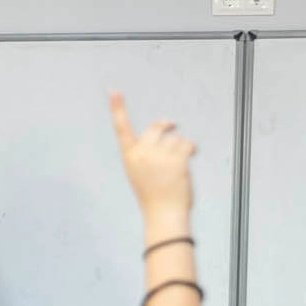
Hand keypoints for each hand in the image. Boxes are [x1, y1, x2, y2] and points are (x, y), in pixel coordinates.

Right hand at [110, 92, 194, 219]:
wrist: (163, 214)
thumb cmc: (154, 196)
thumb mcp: (142, 172)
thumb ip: (148, 152)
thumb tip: (166, 128)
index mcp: (130, 156)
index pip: (122, 128)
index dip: (118, 108)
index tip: (114, 91)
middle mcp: (142, 152)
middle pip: (157, 126)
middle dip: (167, 125)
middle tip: (173, 126)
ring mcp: (159, 155)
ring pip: (175, 139)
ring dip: (181, 148)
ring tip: (177, 167)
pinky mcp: (177, 158)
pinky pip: (187, 144)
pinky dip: (191, 149)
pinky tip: (189, 159)